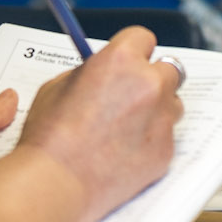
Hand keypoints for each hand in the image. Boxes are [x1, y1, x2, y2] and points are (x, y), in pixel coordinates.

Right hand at [17, 26, 183, 221]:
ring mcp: (161, 119)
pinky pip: (166, 136)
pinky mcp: (166, 150)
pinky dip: (151, 140)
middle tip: (131, 94)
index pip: (143, 38)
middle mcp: (148, 84)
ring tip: (125, 127)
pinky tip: (124, 152)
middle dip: (151, 78)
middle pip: (168, 69)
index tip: (130, 60)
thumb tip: (103, 72)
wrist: (55, 183)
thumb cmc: (49, 137)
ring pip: (172, 103)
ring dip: (156, 109)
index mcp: (120, 60)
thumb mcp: (58, 86)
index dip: (133, 50)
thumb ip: (89, 72)